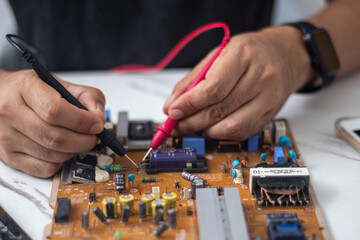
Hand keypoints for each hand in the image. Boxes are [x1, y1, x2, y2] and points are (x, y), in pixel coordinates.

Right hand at [0, 70, 105, 177]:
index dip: (82, 121)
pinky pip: (44, 168)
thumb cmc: (30, 91)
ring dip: (74, 151)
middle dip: (84, 140)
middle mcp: (11, 113)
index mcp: (24, 88)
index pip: (55, 111)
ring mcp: (7, 137)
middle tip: (93, 136)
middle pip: (56, 137)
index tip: (96, 124)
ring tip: (78, 140)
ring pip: (53, 155)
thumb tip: (99, 118)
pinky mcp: (9, 156)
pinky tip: (62, 150)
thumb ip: (86, 95)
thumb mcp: (58, 83)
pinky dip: (61, 162)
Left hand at [164, 26, 313, 139]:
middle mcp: (260, 77)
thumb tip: (171, 105)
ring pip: (232, 127)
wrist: (286, 56)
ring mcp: (269, 98)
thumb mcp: (218, 55)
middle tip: (176, 124)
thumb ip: (193, 80)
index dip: (190, 104)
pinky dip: (221, 135)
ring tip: (192, 126)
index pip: (214, 88)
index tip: (173, 111)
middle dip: (192, 121)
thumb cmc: (249, 53)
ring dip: (205, 131)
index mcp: (243, 55)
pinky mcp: (270, 114)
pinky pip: (242, 133)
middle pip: (220, 110)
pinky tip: (210, 128)